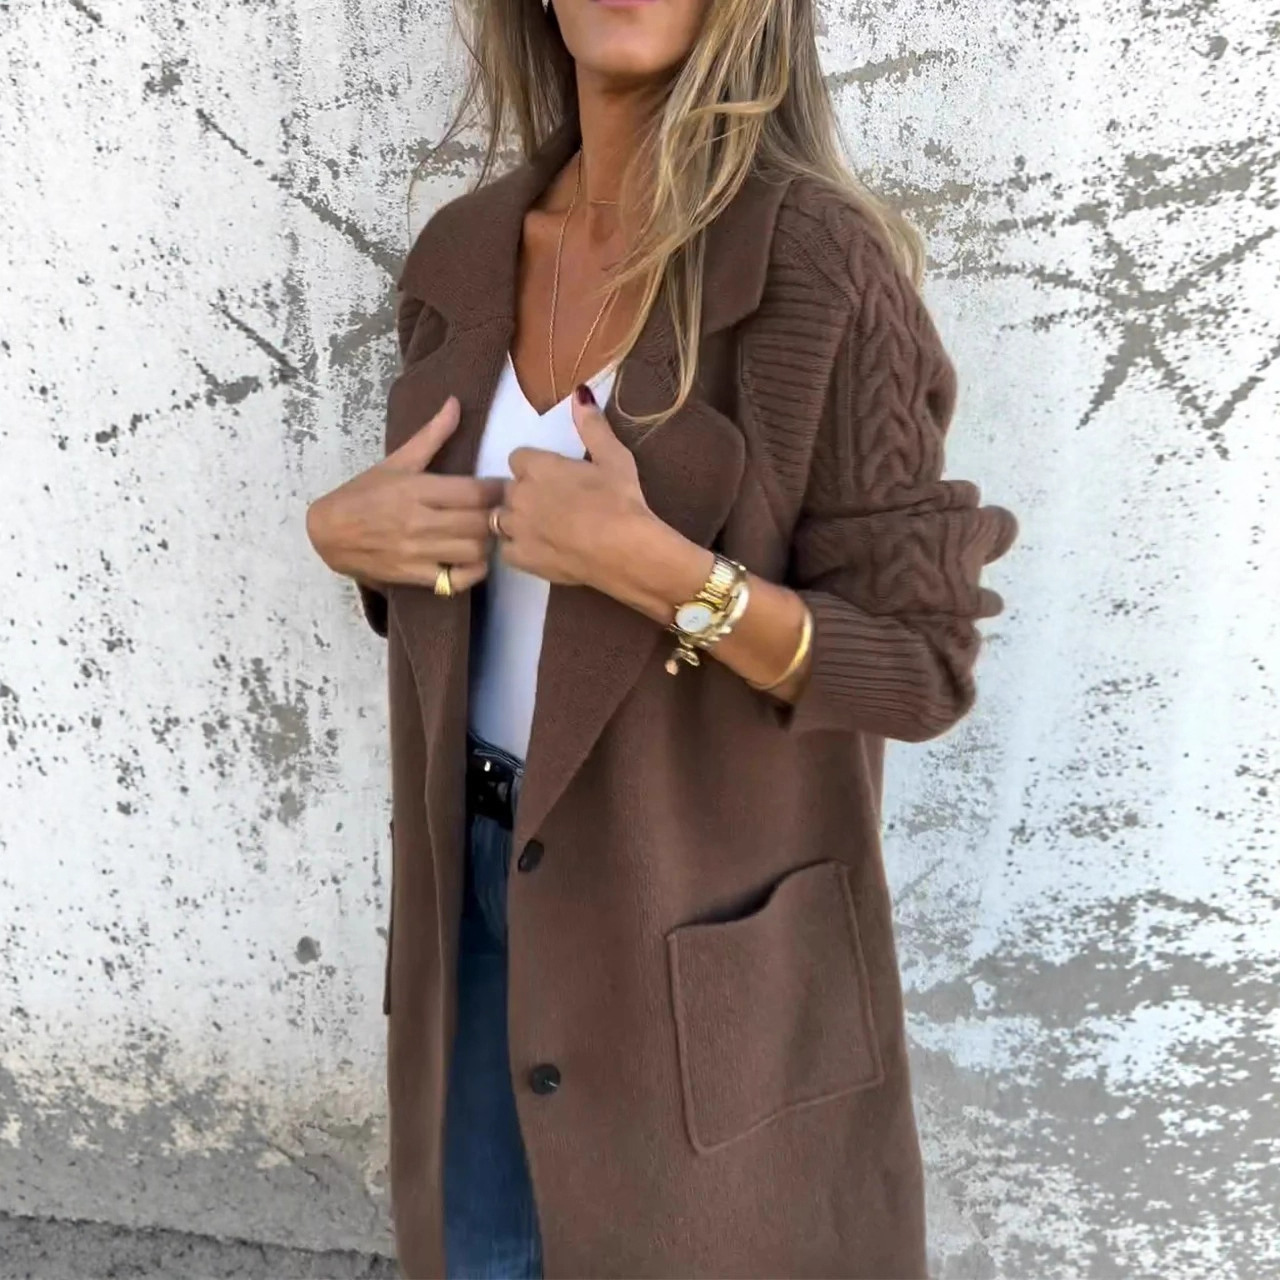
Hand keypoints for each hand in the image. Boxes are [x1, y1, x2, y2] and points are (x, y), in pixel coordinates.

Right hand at [306, 396, 502, 592]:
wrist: (327, 534)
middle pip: (480, 522)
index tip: (506, 487)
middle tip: (501, 512)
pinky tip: (473, 559)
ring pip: (474, 550)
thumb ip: (432, 435)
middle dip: (496, 516)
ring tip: (486, 533)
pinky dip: (473, 572)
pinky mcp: (414, 576)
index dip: (499, 490)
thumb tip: (456, 402)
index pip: (476, 491)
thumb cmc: (364, 494)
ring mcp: (417, 552)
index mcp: (417, 489)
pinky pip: (456, 581)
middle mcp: (419, 521)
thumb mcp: (396, 462)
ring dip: (488, 542)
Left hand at [495, 385, 653, 588]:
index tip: (552, 477)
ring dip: (517, 520)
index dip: (534, 467)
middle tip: (554, 504)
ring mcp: (516, 529)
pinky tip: (538, 550)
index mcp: (538, 466)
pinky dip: (518, 549)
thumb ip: (592, 426)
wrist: (625, 551)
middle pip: (509, 488)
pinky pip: (506, 550)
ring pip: (501, 519)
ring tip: (544, 528)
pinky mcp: (521, 558)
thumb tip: (580, 392)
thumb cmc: (621, 501)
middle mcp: (519, 495)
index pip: (518, 458)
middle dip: (525, 494)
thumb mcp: (614, 457)